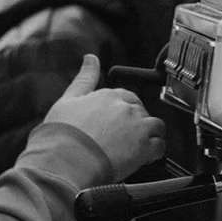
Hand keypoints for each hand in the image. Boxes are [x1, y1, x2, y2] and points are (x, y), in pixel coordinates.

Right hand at [43, 53, 164, 173]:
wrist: (66, 162)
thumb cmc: (62, 136)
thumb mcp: (67, 101)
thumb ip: (84, 79)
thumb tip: (91, 58)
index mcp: (108, 96)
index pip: (126, 97)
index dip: (122, 112)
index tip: (116, 124)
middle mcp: (126, 108)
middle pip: (141, 111)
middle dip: (136, 124)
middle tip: (123, 139)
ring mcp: (137, 127)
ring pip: (155, 126)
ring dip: (149, 136)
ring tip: (134, 148)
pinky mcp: (145, 147)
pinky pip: (160, 146)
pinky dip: (154, 153)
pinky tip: (141, 158)